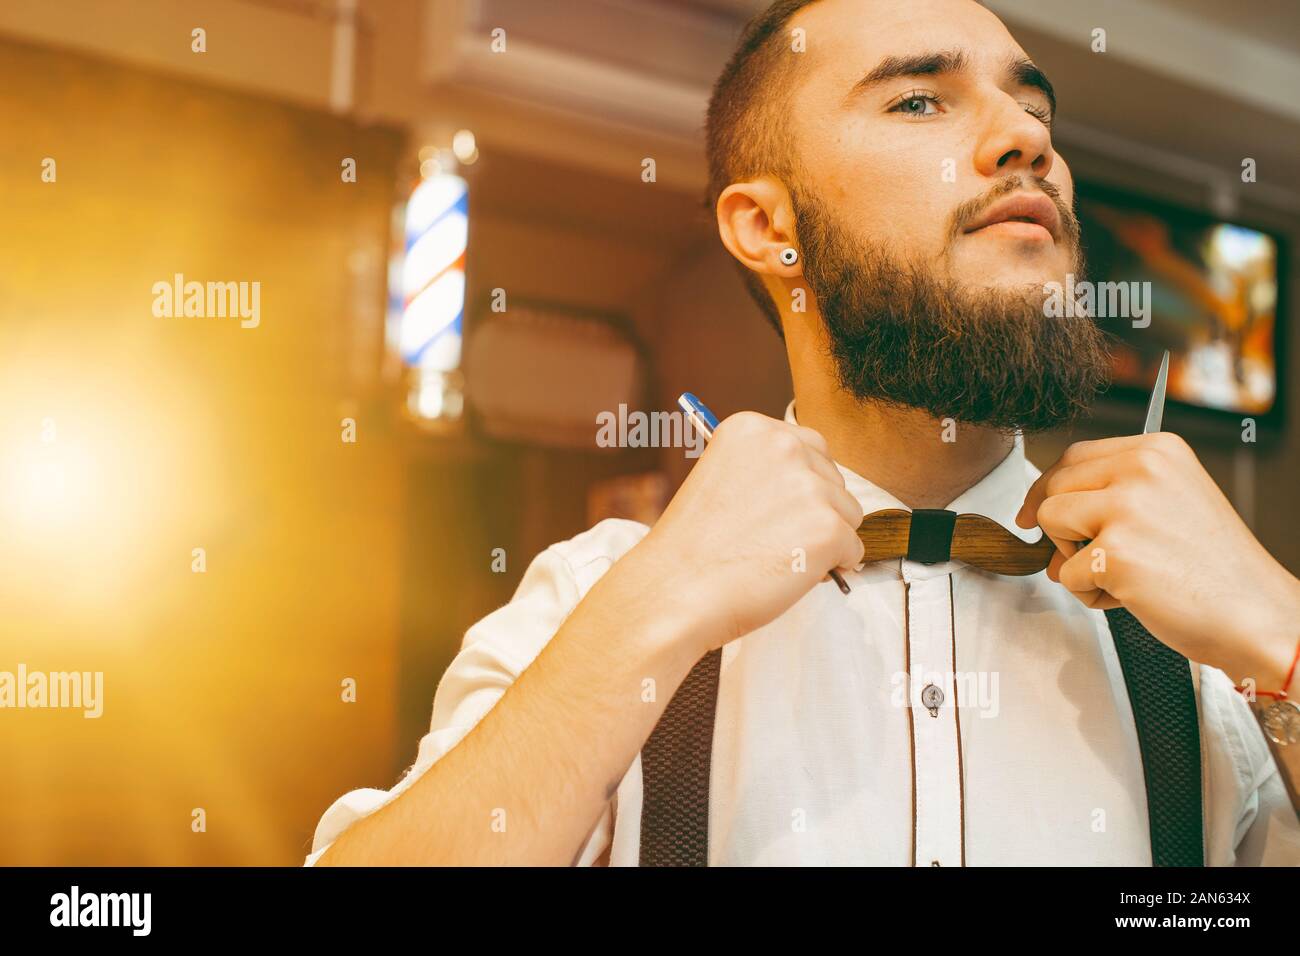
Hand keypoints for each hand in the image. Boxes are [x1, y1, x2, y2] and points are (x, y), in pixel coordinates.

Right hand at [633, 411, 864, 653]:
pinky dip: (834, 567)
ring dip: (824, 539)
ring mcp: (809, 486)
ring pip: (848, 514)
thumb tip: (814, 489)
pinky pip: (854, 549)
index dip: (796, 486)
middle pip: (833, 478)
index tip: (773, 510)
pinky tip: (794, 573)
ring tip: (778, 556)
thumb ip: (765, 471)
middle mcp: (784, 445)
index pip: (809, 447)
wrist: (674, 591)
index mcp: (752, 427)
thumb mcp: (720, 479)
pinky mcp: (828, 528)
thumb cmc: (692, 547)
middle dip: (816, 509)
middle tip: (776, 538)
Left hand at [1016, 432, 1299, 687]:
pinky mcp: (1114, 553)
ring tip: (1120, 576)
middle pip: (1053, 486)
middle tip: (1092, 557)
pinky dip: (1089, 594)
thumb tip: (1043, 514)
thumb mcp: (1171, 502)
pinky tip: (1132, 596)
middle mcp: (1142, 468)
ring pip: (1050, 522)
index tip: (1034, 513)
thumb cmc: (1215, 570)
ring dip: (1072, 559)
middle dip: (1060, 528)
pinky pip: (1065, 573)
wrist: (1258, 615)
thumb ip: (1113, 494)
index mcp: (1158, 450)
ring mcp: (1126, 508)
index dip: (1049, 489)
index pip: (1074, 456)